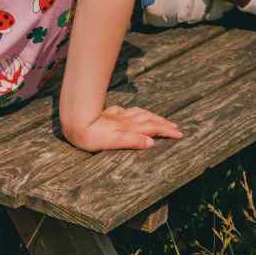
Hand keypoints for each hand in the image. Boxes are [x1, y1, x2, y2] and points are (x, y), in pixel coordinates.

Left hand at [63, 105, 181, 151]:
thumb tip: (152, 142)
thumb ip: (133, 141)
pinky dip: (136, 113)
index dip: (166, 131)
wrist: (76, 123)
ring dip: (153, 117)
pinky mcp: (110, 115)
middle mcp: (126, 121)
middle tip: (175, 128)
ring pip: (140, 114)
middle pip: (149, 120)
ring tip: (160, 120)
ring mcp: (118, 117)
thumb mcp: (114, 141)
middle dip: (163, 124)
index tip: (179, 134)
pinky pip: (128, 112)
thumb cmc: (92, 136)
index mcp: (130, 128)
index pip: (153, 128)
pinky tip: (133, 113)